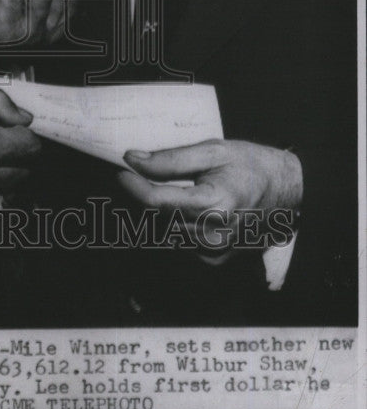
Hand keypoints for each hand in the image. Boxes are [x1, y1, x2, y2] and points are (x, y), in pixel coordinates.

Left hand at [118, 139, 301, 260]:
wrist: (287, 190)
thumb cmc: (251, 165)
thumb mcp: (212, 150)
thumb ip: (170, 159)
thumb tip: (133, 160)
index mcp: (213, 204)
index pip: (157, 201)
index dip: (134, 186)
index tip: (122, 171)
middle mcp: (213, 233)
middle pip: (160, 215)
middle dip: (152, 193)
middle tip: (157, 174)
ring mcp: (215, 250)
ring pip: (168, 227)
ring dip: (167, 209)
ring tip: (186, 189)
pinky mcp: (216, 257)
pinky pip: (182, 239)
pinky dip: (181, 222)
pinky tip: (196, 208)